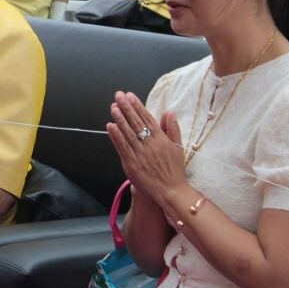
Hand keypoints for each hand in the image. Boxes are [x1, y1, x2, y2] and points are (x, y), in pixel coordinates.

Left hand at [107, 91, 186, 205]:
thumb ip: (173, 129)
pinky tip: (110, 126)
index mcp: (162, 140)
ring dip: (120, 119)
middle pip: (136, 123)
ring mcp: (140, 154)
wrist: (170, 191)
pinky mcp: (132, 164)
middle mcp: (151, 145)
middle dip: (127, 108)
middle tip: (119, 96)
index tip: (130, 96)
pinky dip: (116, 136)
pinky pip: (122, 147)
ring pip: (128, 133)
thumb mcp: (178, 147)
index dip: (138, 106)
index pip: (148, 119)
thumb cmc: (174, 170)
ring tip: (113, 107)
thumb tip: (169, 112)